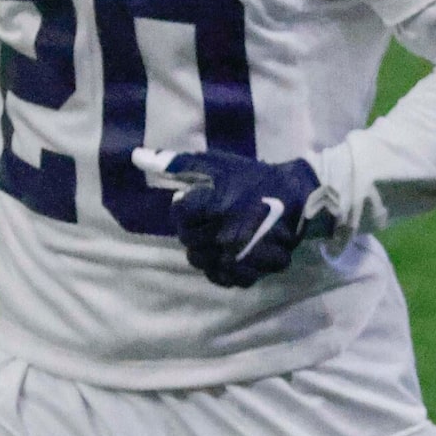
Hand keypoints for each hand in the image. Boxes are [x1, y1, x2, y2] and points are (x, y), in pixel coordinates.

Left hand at [134, 147, 335, 288]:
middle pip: (188, 240)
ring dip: (206, 250)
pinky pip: (225, 278)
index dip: (186, 207)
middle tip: (212, 219)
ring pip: (202, 262)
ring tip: (220, 237)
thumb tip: (136, 157)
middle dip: (195, 229)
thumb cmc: (255, 177)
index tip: (200, 202)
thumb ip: (175, 162)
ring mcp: (236, 255)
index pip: (179, 214)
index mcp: (209, 205)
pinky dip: (225, 268)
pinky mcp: (252, 269)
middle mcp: (220, 233)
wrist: (299, 195)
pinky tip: (231, 255)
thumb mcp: (217, 163)